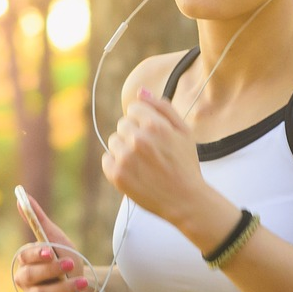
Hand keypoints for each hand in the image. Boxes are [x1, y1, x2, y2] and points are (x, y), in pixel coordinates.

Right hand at [11, 193, 93, 291]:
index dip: (36, 255)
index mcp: (26, 262)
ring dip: (64, 289)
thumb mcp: (55, 238)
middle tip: (70, 263)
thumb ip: (38, 220)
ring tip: (83, 282)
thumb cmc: (65, 257)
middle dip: (50, 270)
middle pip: (30, 278)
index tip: (50, 251)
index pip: (25, 258)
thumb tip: (21, 195)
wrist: (82, 282)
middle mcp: (26, 282)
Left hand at [101, 88, 203, 221]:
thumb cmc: (185, 164)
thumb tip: (141, 91)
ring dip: (124, 149)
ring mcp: (125, 158)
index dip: (143, 121)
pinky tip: (134, 172)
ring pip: (114, 141)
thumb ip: (163, 107)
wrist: (185, 200)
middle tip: (150, 152)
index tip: (153, 135)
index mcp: (155, 125)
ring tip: (143, 163)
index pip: (133, 109)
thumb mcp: (183, 132)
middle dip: (134, 134)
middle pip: (123, 124)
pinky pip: (106, 159)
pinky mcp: (117, 175)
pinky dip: (116, 165)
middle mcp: (138, 139)